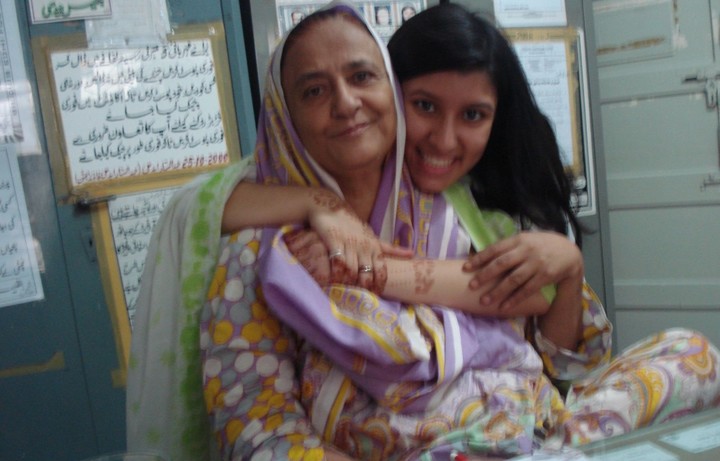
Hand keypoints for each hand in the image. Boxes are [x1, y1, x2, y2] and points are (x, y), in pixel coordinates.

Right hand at [304, 192, 411, 290]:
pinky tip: (331, 280)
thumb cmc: (354, 226)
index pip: (382, 271)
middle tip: (356, 297)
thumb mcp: (373, 237)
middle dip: (362, 288)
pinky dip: (335, 273)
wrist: (331, 208)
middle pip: (367, 275)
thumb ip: (390, 249)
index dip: (378, 286)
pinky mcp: (334, 240)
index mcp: (375, 248)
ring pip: (351, 271)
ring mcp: (349, 244)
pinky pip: (336, 261)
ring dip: (347, 283)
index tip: (372, 295)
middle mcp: (364, 247)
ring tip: (342, 292)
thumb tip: (412, 254)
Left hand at [463, 231, 582, 309]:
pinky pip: (527, 290)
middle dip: (485, 275)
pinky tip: (504, 307)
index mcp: (519, 240)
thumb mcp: (526, 239)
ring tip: (484, 301)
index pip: (495, 249)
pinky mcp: (545, 276)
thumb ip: (509, 246)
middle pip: (502, 264)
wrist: (570, 252)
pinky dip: (515, 299)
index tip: (466, 268)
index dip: (479, 258)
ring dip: (498, 291)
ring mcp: (536, 264)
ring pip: (513, 279)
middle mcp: (527, 251)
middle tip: (471, 285)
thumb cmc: (542, 245)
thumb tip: (484, 255)